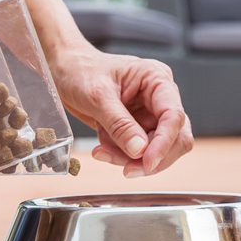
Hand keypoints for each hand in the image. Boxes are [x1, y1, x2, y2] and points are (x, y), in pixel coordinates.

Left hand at [50, 46, 192, 177]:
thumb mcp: (97, 96)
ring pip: (156, 149)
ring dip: (131, 158)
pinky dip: (121, 156)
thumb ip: (120, 124)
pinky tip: (102, 148)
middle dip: (152, 156)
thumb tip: (139, 150)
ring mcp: (150, 114)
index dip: (164, 142)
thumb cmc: (80, 70)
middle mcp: (159, 98)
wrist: (64, 71)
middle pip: (175, 136)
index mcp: (157, 79)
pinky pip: (138, 151)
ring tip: (103, 152)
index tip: (148, 162)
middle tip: (129, 170)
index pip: (173, 115)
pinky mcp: (138, 127)